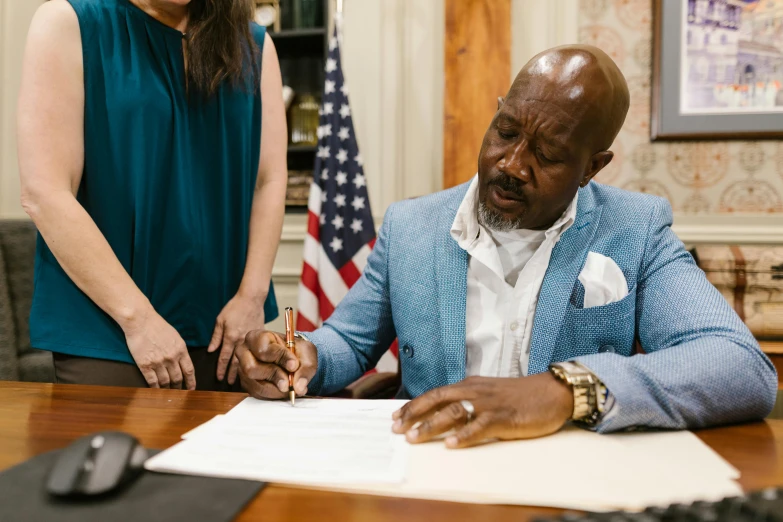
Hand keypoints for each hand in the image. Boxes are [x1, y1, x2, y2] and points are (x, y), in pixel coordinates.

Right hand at [123, 307, 195, 389]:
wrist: (141, 321)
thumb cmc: (158, 326)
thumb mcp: (176, 336)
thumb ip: (180, 349)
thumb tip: (183, 361)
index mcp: (181, 350)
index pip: (189, 370)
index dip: (191, 382)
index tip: (192, 389)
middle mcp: (171, 358)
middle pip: (178, 378)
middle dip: (179, 388)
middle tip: (179, 394)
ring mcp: (158, 362)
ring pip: (166, 382)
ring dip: (168, 390)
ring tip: (168, 394)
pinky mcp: (145, 365)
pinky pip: (152, 381)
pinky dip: (155, 388)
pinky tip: (156, 391)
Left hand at [208, 294, 265, 384]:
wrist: (251, 299)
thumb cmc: (234, 307)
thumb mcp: (220, 320)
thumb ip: (216, 337)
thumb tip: (210, 350)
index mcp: (230, 337)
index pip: (224, 358)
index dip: (221, 369)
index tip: (219, 378)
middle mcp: (241, 341)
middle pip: (235, 362)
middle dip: (232, 374)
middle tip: (229, 383)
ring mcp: (251, 339)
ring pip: (247, 358)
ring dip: (242, 369)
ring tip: (240, 378)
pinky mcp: (259, 336)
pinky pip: (256, 350)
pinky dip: (254, 358)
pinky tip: (254, 364)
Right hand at [236, 330, 317, 398]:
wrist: (292, 360)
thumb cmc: (295, 351)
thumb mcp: (306, 353)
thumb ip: (305, 368)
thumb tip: (299, 386)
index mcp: (256, 337)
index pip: (264, 348)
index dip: (280, 357)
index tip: (294, 365)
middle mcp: (245, 353)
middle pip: (252, 368)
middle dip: (274, 376)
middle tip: (289, 383)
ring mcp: (243, 370)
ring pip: (256, 384)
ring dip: (276, 388)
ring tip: (290, 387)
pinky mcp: (247, 385)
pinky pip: (258, 394)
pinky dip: (274, 394)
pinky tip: (284, 390)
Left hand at [391, 373, 573, 448]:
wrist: (552, 391)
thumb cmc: (521, 396)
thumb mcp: (489, 394)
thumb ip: (469, 400)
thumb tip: (445, 414)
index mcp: (470, 385)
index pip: (436, 393)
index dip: (415, 405)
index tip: (397, 417)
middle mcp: (475, 391)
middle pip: (438, 399)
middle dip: (415, 414)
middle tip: (397, 429)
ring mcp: (489, 404)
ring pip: (454, 412)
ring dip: (432, 425)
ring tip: (415, 437)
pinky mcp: (504, 417)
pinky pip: (480, 426)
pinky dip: (464, 436)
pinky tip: (451, 444)